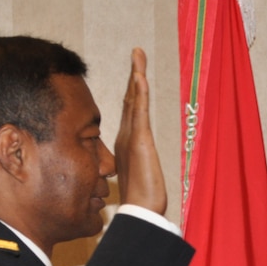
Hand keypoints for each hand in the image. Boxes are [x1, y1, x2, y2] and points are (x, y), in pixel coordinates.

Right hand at [114, 48, 166, 213]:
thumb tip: (135, 173)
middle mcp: (126, 136)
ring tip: (138, 55)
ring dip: (137, 75)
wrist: (138, 211)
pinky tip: (139, 77)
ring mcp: (131, 137)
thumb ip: (137, 170)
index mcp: (127, 144)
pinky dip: (140, 94)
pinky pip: (139, 112)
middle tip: (137, 54)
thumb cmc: (140, 201)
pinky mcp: (139, 141)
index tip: (135, 76)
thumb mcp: (139, 179)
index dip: (133, 92)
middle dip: (134, 75)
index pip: (131, 112)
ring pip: (134, 100)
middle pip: (131, 99)